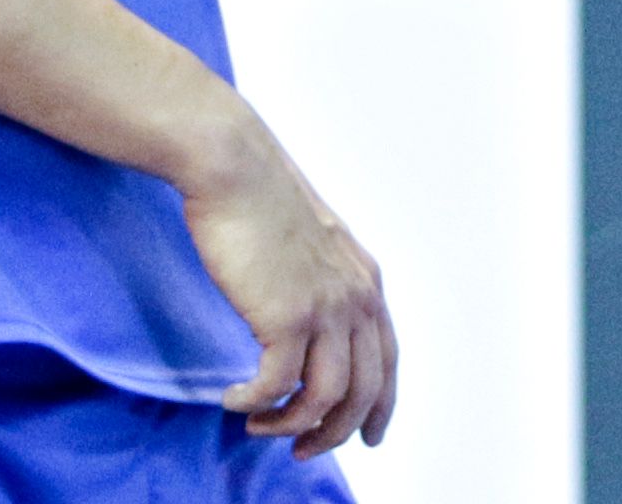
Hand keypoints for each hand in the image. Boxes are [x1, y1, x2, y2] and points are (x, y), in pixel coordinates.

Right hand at [171, 110, 397, 447]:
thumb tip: (309, 330)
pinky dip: (255, 404)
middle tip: (300, 453)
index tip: (369, 439)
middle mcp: (357, 298)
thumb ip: (322, 287)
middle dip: (334, 433)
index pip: (388, 361)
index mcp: (367, 282)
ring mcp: (326, 308)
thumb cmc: (262, 204)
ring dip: (290, 425)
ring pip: (325, 399)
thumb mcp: (312, 248)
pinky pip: (277, 387)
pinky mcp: (286, 315)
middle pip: (363, 391)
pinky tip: (233, 400)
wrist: (236, 169)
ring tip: (258, 426)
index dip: (381, 406)